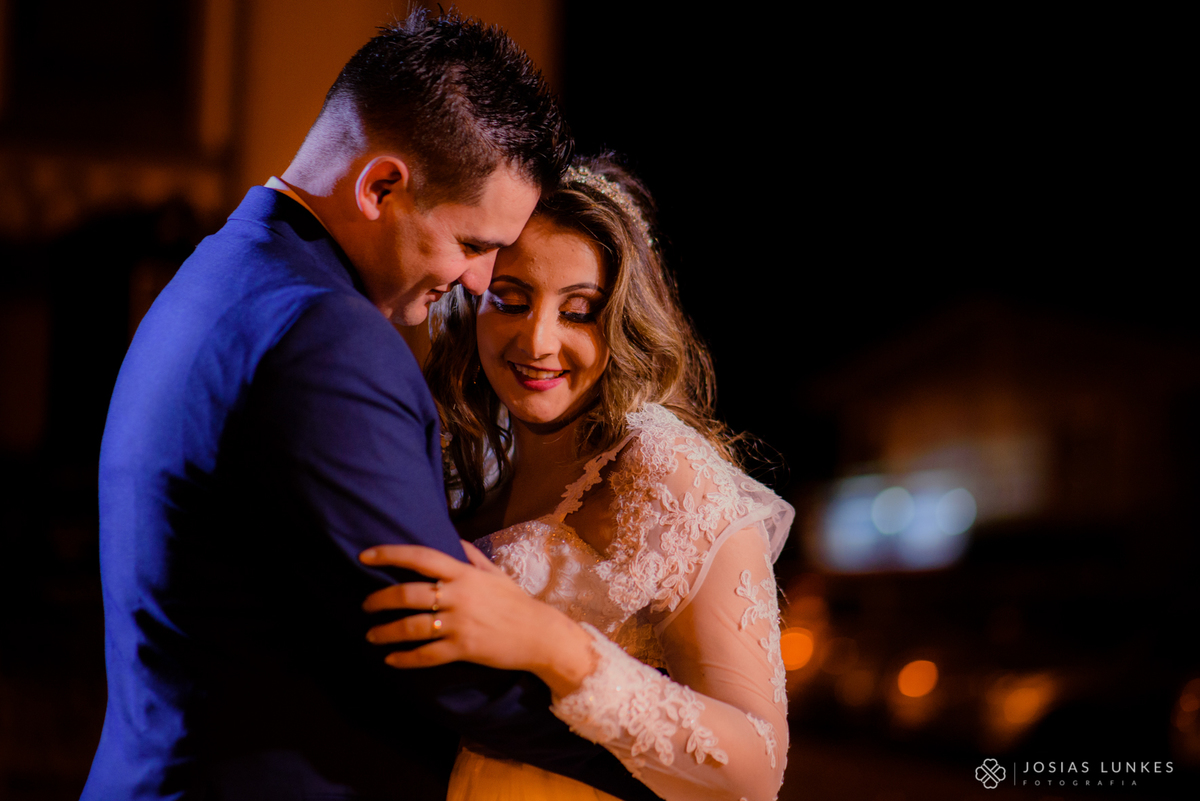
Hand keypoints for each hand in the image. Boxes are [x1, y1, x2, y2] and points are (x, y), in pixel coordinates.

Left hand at [359, 542, 596, 695]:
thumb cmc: (516, 602)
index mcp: (463, 573)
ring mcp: (459, 623)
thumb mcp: (495, 574)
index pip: (420, 557)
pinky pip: (426, 655)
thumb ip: (472, 556)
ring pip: (411, 626)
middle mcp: (458, 595)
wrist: (539, 634)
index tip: (365, 556)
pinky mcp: (463, 649)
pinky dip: (405, 659)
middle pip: (407, 593)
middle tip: (365, 605)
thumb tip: (454, 539)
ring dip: (385, 632)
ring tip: (371, 635)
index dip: (390, 554)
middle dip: (379, 599)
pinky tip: (392, 660)